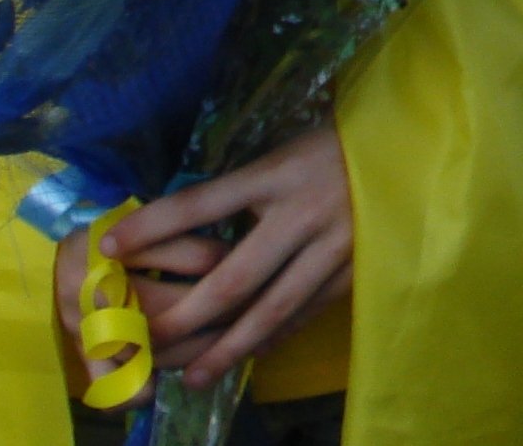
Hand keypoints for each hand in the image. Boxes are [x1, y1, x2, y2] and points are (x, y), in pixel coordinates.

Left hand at [89, 126, 354, 388]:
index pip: (203, 201)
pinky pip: (306, 312)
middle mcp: (302, 212)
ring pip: (271, 309)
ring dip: (227, 348)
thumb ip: (244, 188)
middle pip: (233, 276)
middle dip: (184, 315)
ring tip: (192, 376)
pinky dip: (274, 337)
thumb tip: (182, 226)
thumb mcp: (284, 152)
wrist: (412, 149)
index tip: (109, 244)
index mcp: (278, 173)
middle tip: (145, 342)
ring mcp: (333, 245)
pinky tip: (249, 355)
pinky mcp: (356, 269)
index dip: (154, 224)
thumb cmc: (336, 146)